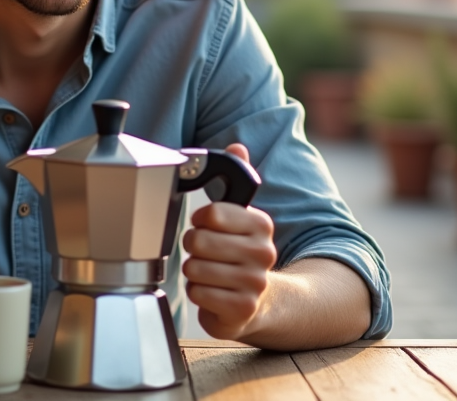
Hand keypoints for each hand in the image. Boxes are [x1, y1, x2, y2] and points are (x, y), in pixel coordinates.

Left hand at [181, 143, 276, 340]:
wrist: (259, 301)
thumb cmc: (240, 253)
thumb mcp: (241, 216)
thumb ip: (238, 178)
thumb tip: (237, 146)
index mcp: (261, 225)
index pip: (213, 213)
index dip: (199, 220)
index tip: (203, 224)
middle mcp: (263, 253)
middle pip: (200, 241)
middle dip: (193, 247)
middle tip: (202, 251)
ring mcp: (255, 283)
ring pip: (196, 268)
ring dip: (194, 271)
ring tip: (208, 271)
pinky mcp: (242, 310)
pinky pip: (198, 294)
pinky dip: (197, 292)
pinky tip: (210, 291)